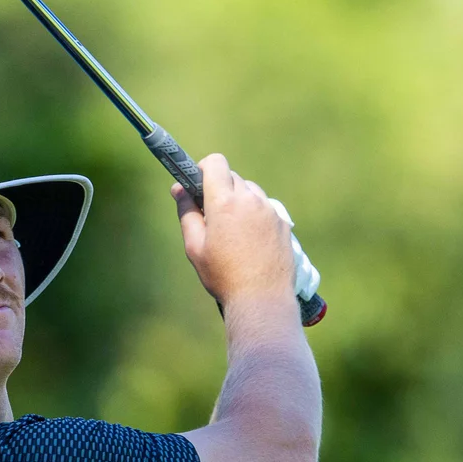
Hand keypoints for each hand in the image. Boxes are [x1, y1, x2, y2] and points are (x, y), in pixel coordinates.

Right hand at [173, 153, 295, 308]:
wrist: (262, 298)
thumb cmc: (224, 275)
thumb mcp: (195, 247)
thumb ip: (186, 213)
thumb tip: (179, 189)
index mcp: (224, 202)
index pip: (215, 163)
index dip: (203, 168)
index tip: (198, 184)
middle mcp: (250, 199)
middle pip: (232, 177)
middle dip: (220, 189)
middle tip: (211, 215)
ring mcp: (270, 210)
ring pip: (250, 191)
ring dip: (239, 201)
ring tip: (233, 232)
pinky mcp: (283, 222)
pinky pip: (265, 208)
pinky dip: (255, 215)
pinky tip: (251, 241)